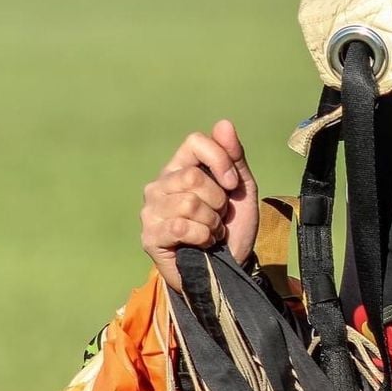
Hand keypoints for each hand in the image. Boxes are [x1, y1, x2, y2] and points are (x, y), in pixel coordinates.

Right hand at [140, 119, 258, 291]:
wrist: (230, 267)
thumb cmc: (233, 226)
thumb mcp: (242, 188)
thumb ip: (234, 156)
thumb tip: (223, 122)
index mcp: (182, 166)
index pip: (195, 141)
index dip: (221, 160)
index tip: (234, 184)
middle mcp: (160, 184)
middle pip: (191, 175)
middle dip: (217, 199)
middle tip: (220, 214)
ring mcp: (151, 210)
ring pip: (187, 203)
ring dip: (212, 222)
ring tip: (212, 230)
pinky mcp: (149, 236)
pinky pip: (179, 227)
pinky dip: (202, 236)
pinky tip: (203, 243)